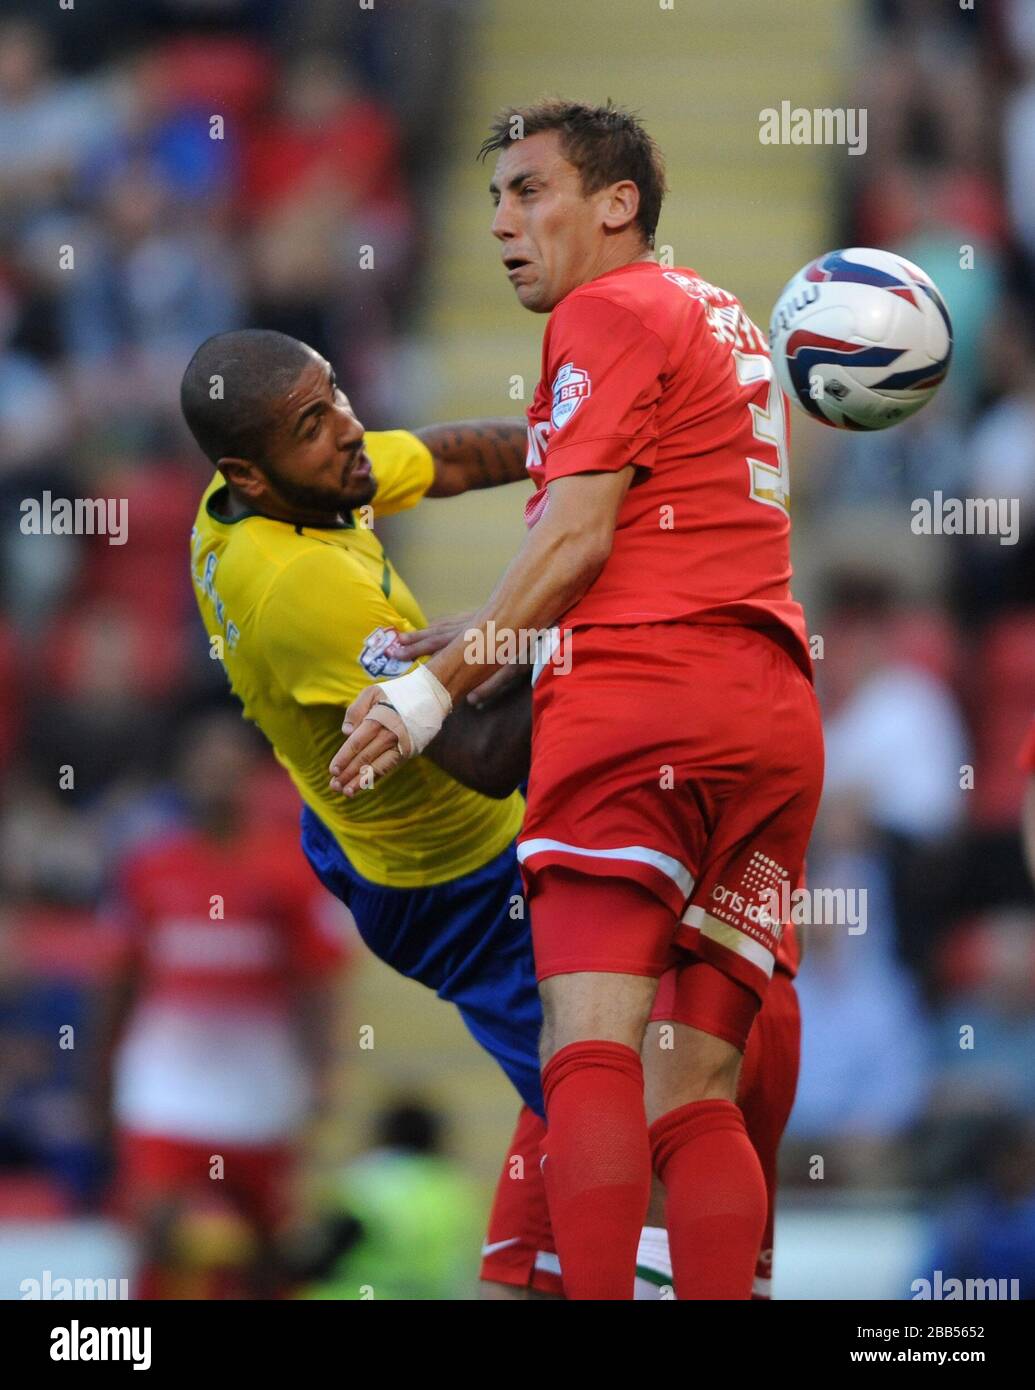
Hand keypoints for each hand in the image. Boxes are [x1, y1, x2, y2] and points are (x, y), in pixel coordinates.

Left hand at [329, 685, 410, 796]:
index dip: (344, 757)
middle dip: (348, 773)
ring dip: (361, 781)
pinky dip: (375, 777)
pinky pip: (389, 767)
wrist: (431, 696)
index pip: (357, 743)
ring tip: (347, 792)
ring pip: (377, 767)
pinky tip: (363, 785)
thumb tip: (345, 732)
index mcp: (378, 719)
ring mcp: (400, 745)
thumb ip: (355, 710)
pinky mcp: (408, 752)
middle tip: (334, 786)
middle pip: (365, 758)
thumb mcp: (373, 692)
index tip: (333, 770)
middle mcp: (390, 735)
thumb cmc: (397, 693)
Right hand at [389, 615, 528, 706]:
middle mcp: (470, 627)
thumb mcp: (517, 667)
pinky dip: (441, 623)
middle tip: (390, 649)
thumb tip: (471, 700)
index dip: (418, 653)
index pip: (439, 649)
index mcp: (474, 641)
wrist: (548, 608)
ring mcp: (477, 618)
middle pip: (436, 635)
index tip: (396, 657)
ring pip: (443, 625)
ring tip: (403, 638)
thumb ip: (494, 684)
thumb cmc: (535, 641)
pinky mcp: (486, 613)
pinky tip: (436, 625)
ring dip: (423, 633)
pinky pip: (455, 619)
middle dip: (413, 643)